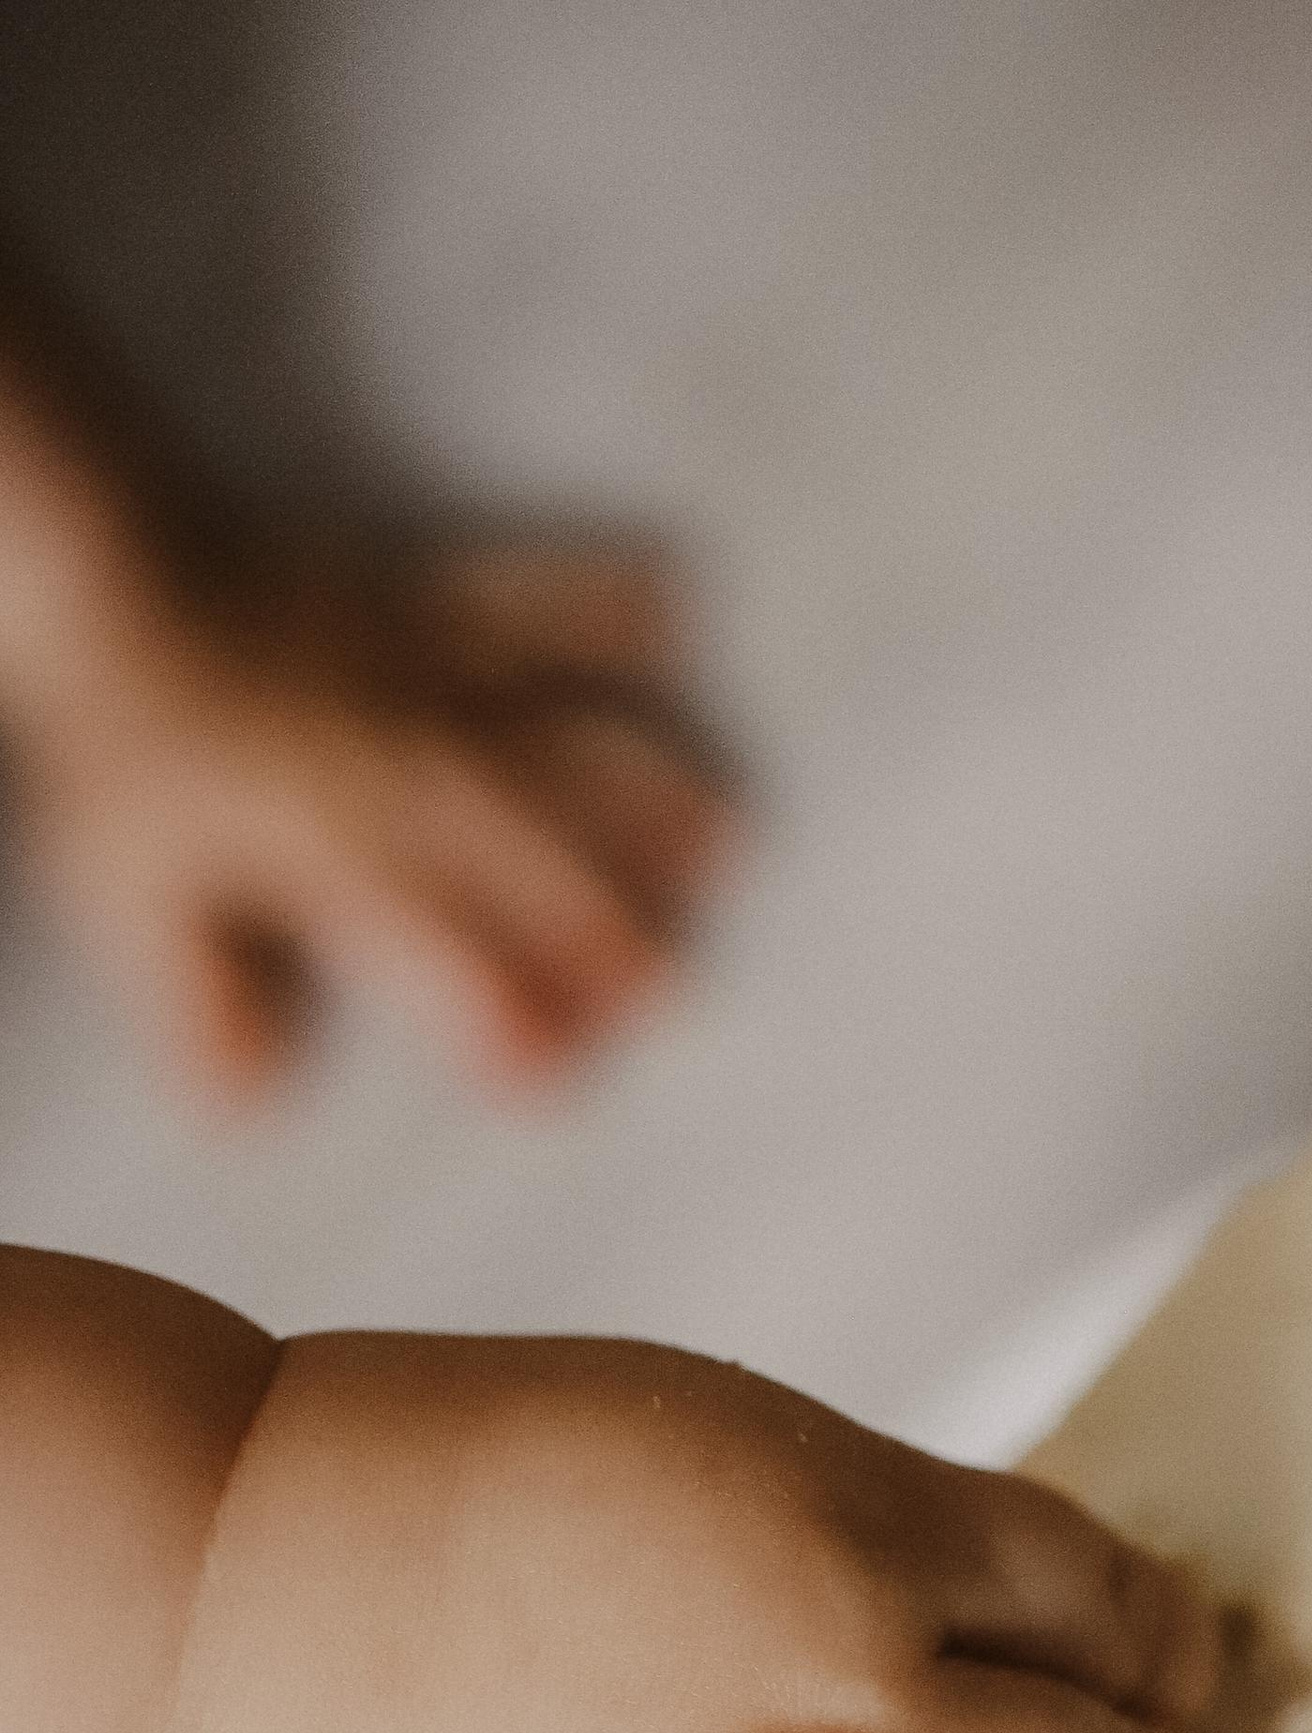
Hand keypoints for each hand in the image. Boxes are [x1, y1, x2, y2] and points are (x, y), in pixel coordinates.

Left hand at [8, 529, 733, 1102]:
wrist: (109, 570)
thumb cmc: (125, 745)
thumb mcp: (133, 897)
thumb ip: (199, 1007)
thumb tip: (248, 1107)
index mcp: (343, 848)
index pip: (446, 956)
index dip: (500, 1023)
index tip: (542, 1080)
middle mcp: (415, 768)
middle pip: (545, 858)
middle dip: (616, 930)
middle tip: (674, 991)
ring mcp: (438, 681)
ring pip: (572, 733)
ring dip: (651, 791)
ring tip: (724, 839)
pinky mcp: (440, 606)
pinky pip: (538, 594)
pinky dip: (607, 599)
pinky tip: (678, 609)